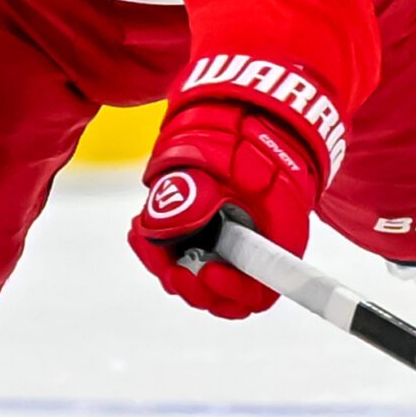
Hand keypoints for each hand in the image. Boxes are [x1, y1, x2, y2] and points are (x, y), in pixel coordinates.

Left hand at [127, 99, 319, 318]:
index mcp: (275, 244)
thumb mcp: (237, 166)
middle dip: (189, 282)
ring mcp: (226, 248)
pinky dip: (158, 250)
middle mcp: (252, 254)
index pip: (257, 292)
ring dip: (166, 265)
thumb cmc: (257, 146)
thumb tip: (162, 228)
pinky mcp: (203, 239)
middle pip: (220, 293)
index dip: (232, 292)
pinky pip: (180, 258)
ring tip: (143, 237)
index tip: (209, 271)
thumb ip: (201, 197)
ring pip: (195, 277)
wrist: (254, 123)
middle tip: (167, 265)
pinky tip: (140, 231)